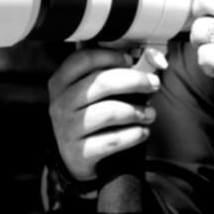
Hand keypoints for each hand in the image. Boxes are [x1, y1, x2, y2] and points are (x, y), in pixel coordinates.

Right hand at [46, 45, 161, 181]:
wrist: (74, 157)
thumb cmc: (88, 115)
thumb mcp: (86, 93)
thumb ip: (106, 74)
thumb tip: (144, 63)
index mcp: (60, 82)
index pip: (84, 59)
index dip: (111, 56)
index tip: (132, 60)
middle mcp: (60, 103)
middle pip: (102, 83)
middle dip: (135, 81)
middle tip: (153, 84)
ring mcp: (67, 129)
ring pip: (110, 112)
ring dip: (137, 111)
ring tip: (150, 114)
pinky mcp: (79, 152)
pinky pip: (113, 140)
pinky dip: (134, 134)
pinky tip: (143, 132)